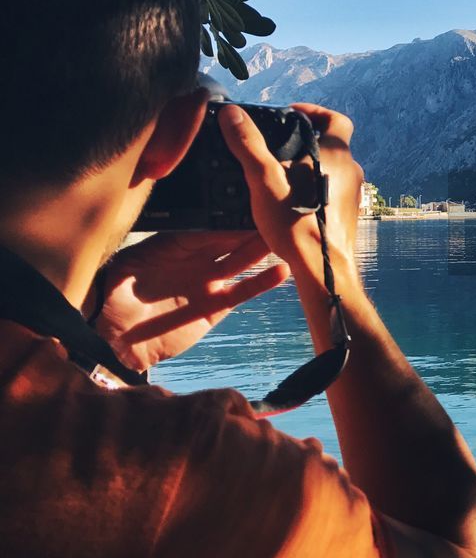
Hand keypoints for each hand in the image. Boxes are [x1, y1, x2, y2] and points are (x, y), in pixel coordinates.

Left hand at [91, 232, 289, 371]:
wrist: (117, 345)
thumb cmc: (111, 304)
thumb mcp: (118, 272)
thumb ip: (137, 252)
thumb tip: (139, 228)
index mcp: (171, 246)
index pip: (202, 228)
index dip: (221, 221)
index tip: (242, 211)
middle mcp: (193, 260)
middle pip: (225, 240)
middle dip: (247, 229)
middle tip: (271, 217)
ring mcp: (207, 282)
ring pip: (239, 262)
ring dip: (259, 251)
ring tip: (282, 239)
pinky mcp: (215, 306)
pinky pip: (242, 291)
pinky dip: (261, 283)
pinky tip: (281, 272)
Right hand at [218, 102, 363, 300]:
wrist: (322, 270)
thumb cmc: (296, 222)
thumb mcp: (264, 179)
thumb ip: (248, 144)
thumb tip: (232, 114)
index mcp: (337, 155)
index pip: (336, 119)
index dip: (315, 112)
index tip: (292, 114)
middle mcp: (352, 172)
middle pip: (331, 145)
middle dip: (305, 143)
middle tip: (276, 148)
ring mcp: (354, 196)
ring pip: (330, 171)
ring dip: (307, 169)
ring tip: (278, 177)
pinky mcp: (348, 216)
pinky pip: (331, 193)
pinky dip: (313, 190)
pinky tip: (289, 203)